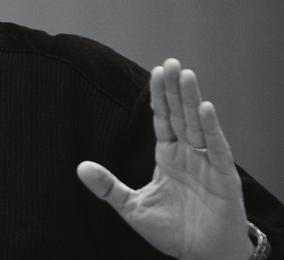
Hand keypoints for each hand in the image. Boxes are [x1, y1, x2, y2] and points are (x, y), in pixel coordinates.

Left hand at [77, 58, 253, 259]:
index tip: (155, 71)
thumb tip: (80, 167)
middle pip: (180, 114)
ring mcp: (206, 163)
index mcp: (168, 156)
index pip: (163, 119)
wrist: (201, 256)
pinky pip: (216, 148)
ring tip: (186, 74)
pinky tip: (205, 107)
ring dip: (192, 99)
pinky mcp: (223, 176)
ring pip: (198, 124)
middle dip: (175, 88)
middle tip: (171, 61)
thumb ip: (108, 187)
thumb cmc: (172, 231)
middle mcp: (188, 154)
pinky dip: (211, 127)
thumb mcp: (132, 207)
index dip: (159, 96)